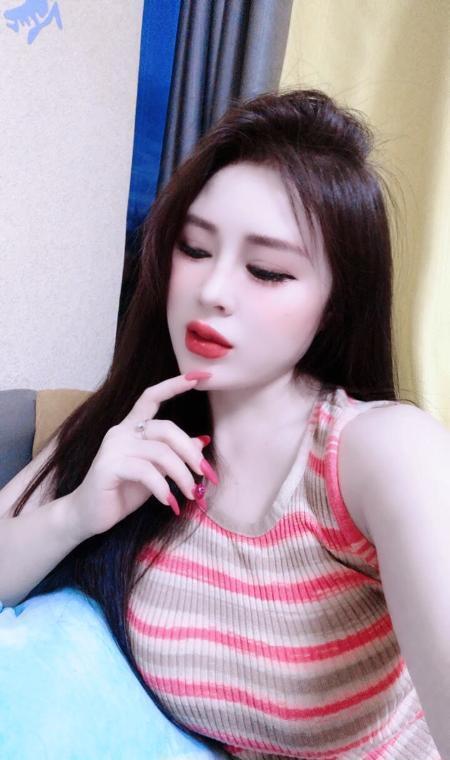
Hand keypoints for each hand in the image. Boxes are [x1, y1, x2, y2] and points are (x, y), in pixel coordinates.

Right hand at [66, 372, 214, 542]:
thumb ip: (174, 455)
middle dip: (190, 452)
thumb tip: (202, 441)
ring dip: (182, 476)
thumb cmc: (123, 492)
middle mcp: (121, 431)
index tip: (200, 376)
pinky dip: (163, 488)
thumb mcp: (156, 472)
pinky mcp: (108, 466)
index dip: (175, 384)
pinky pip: (146, 472)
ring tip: (191, 494)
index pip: (151, 396)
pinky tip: (169, 502)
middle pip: (165, 428)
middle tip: (205, 474)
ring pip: (160, 452)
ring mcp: (113, 447)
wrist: (88, 516)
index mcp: (132, 427)